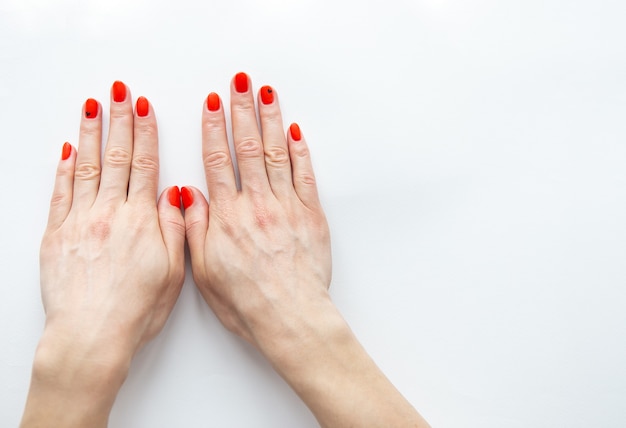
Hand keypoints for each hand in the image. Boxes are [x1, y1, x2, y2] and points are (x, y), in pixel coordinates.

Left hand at [21, 82, 185, 427]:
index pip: (144, 165)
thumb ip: (175, 228)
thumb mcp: (173, 272)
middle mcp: (108, 214)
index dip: (145, 133)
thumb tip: (175, 195)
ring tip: (92, 107)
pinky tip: (65, 150)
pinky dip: (62, 169)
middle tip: (119, 93)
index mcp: (140, 221)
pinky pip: (59, 193)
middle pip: (115, 157)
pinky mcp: (56, 236)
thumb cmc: (134, 311)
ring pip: (85, 167)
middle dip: (119, 121)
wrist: (91, 337)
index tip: (144, 109)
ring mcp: (79, 222)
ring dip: (89, 134)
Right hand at [183, 73, 331, 346]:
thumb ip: (195, 228)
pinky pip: (306, 175)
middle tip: (241, 83)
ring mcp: (287, 206)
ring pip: (278, 153)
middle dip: (243, 111)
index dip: (214, 127)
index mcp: (228, 216)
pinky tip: (296, 133)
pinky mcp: (311, 215)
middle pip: (249, 147)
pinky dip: (301, 152)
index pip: (218, 160)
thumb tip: (188, 194)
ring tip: (267, 95)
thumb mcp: (204, 271)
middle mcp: (258, 203)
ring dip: (272, 120)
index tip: (213, 102)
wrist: (290, 318)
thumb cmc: (247, 302)